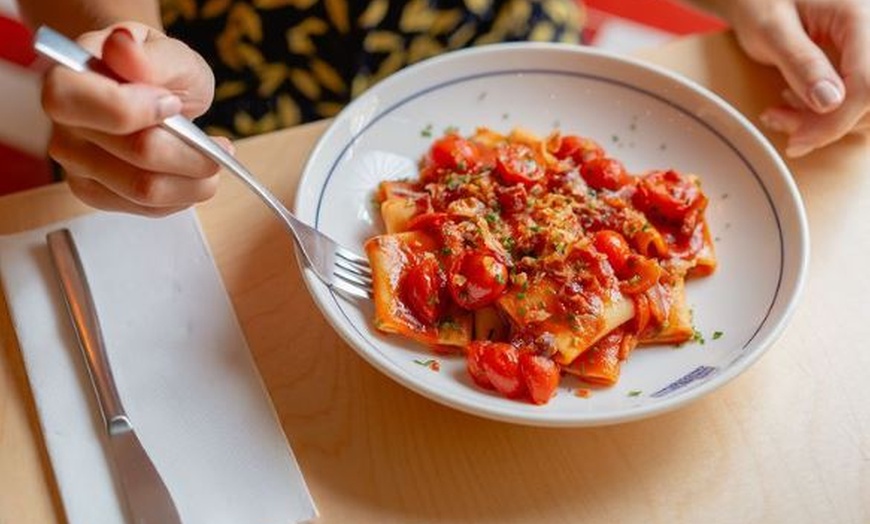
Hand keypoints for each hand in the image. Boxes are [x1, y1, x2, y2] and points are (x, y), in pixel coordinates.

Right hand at [42, 23, 228, 215]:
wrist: (155, 92)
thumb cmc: (158, 70)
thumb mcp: (169, 53)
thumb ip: (152, 55)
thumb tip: (123, 49)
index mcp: (66, 77)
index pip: (73, 100)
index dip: (133, 108)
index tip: (174, 105)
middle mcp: (63, 125)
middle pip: (134, 153)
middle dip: (192, 153)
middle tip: (221, 145)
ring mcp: (76, 164)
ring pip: (146, 189)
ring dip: (195, 180)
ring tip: (215, 161)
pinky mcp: (96, 194)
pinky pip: (147, 208)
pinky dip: (184, 195)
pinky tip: (192, 176)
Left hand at [723, 0, 869, 156]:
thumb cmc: (761, 1)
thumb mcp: (771, 29)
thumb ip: (800, 63)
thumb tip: (830, 103)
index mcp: (860, 16)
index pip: (868, 84)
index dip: (835, 122)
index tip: (798, 141)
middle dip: (826, 123)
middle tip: (779, 120)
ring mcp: (868, 48)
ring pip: (867, 106)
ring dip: (825, 122)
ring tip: (781, 111)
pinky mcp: (861, 61)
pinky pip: (858, 100)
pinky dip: (828, 113)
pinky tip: (796, 104)